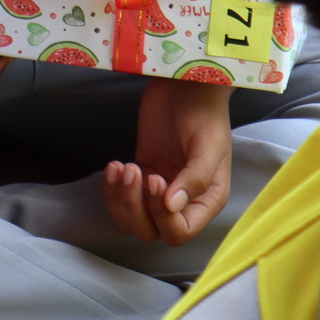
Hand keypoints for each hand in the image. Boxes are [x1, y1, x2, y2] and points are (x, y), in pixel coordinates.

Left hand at [103, 78, 232, 244]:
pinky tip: (113, 164)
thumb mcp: (209, 146)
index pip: (179, 233)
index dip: (161, 216)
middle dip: (135, 207)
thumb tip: (172, 206)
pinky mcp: (141, 173)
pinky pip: (119, 196)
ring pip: (130, 219)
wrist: (186, 86)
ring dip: (120, 199)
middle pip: (150, 231)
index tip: (156, 179)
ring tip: (122, 166)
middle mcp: (182, 202)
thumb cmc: (205, 115)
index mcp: (205, 201)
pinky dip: (110, 188)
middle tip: (134, 170)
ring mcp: (158, 189)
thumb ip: (195, 179)